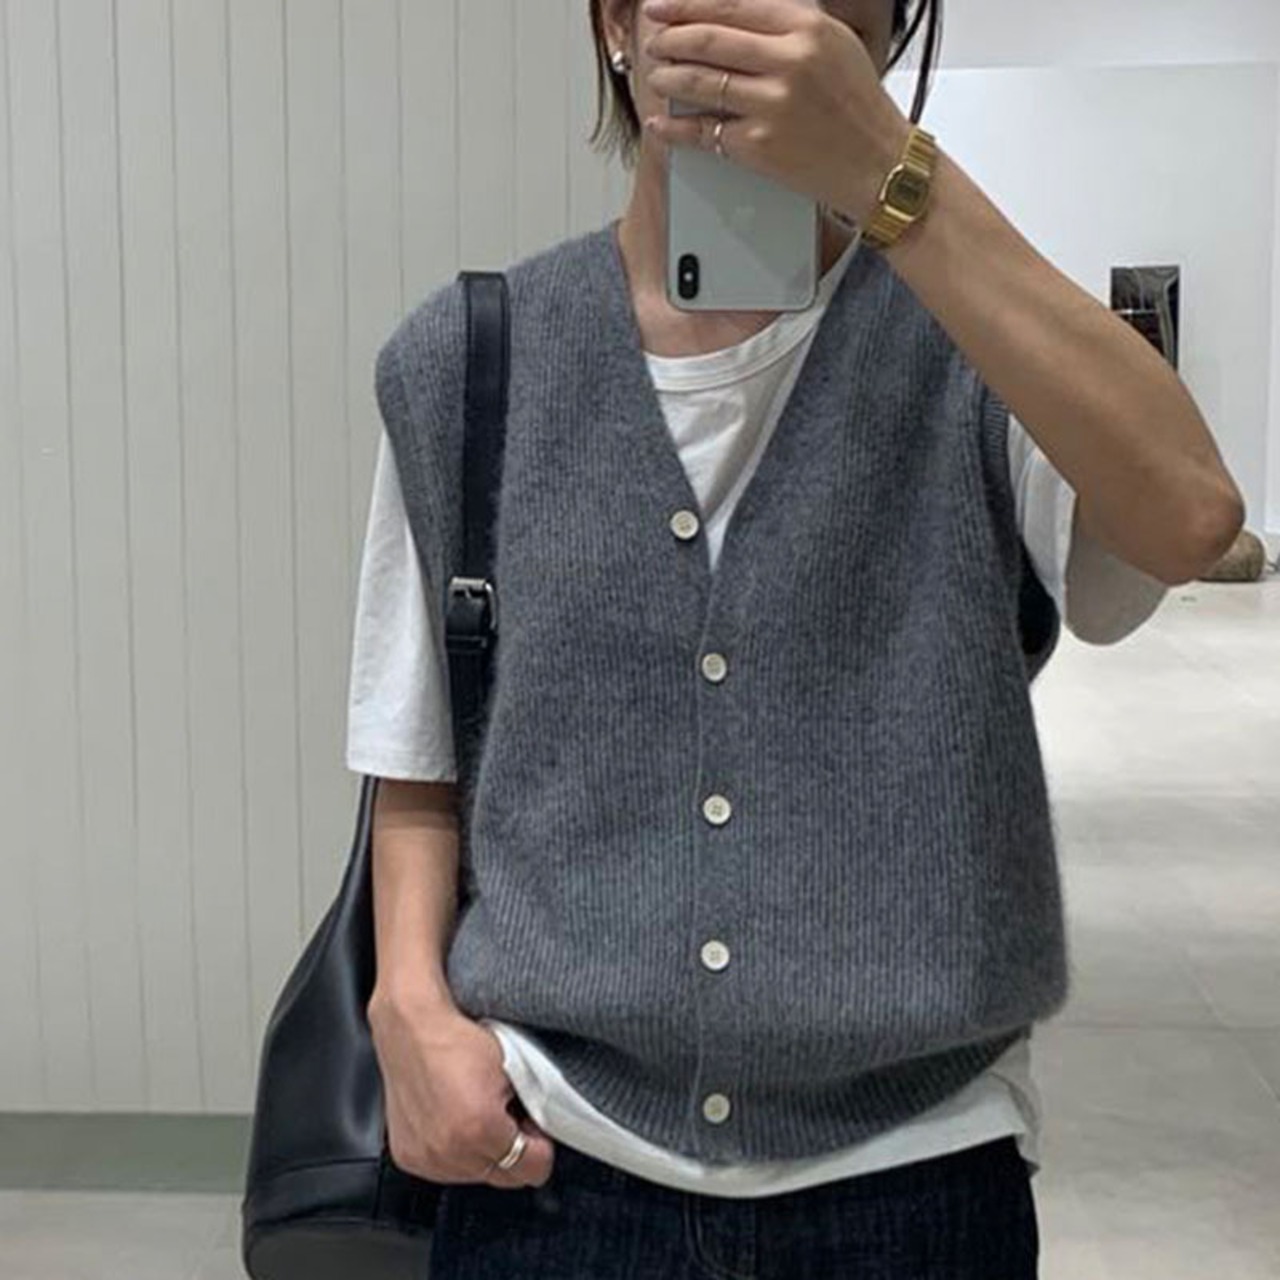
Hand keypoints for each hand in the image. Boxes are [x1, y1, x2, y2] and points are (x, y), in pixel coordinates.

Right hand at [367, 991, 555, 1188]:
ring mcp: (426, 1157)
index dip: (541, 1145)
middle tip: (508, 1115)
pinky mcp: (408, 1156)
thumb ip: (536, 1104)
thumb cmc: (458, 1039)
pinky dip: (455, 1151)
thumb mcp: (515, 1066)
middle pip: (505, 1177)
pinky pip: (446, 1169)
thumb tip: (544, 1128)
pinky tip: (454, 1120)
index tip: (535, 1127)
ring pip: (476, 1175)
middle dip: (513, 1149)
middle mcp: (450, 1150)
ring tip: (477, 1113)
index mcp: (480, 1128)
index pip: (533, 1169)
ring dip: (483, 1153)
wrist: (412, 1026)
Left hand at [640, 0, 910, 226]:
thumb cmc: (858, 107)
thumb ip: (787, 26)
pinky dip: (675, 127)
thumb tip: (731, 17)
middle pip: (709, 40)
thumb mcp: (835, 44)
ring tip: (657, 76)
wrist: (878, 164)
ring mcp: (772, 104)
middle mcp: (790, 60)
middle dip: (671, 39)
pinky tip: (661, 121)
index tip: (662, 7)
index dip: (687, 5)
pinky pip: (704, 131)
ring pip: (701, 82)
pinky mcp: (760, 145)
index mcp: (807, 28)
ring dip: (669, 78)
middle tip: (655, 42)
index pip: (732, 5)